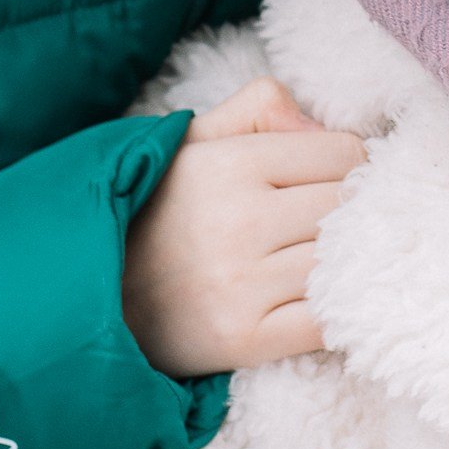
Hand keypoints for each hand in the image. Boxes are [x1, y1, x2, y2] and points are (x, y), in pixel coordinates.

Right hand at [120, 77, 364, 375]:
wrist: (92, 299)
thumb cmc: (153, 213)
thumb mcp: (189, 142)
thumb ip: (256, 109)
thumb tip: (321, 126)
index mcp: (226, 165)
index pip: (341, 154)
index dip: (351, 164)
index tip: (339, 180)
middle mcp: (236, 222)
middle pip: (348, 207)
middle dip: (356, 210)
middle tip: (344, 221)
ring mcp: (241, 286)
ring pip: (342, 262)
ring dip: (352, 261)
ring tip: (340, 259)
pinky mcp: (244, 339)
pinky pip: (327, 322)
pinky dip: (341, 312)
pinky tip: (332, 301)